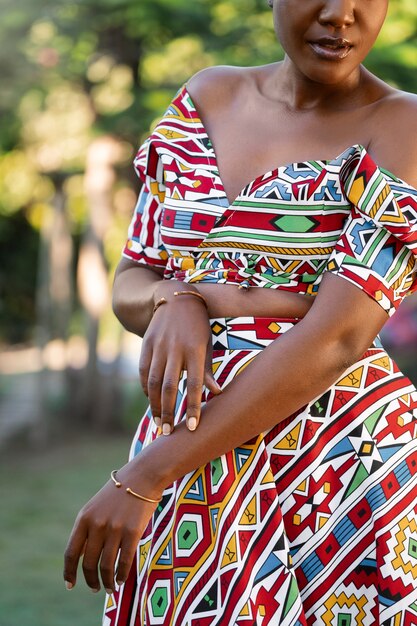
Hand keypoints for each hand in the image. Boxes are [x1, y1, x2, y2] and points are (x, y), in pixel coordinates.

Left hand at [63, 462, 161, 593]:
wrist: (142, 477)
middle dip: (91, 580)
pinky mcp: (133, 532)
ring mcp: (115, 529)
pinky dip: (122, 575)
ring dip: (108, 582)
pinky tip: (122, 580)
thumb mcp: (96, 507)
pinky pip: (124, 561)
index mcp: (84, 518)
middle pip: (89, 563)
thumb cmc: (119, 493)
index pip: (71, 552)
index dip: (69, 572)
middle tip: (95, 589)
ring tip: (110, 588)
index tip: (70, 585)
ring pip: (106, 566)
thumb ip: (88, 529)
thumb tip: (81, 556)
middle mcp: (97, 525)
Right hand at [139, 284, 221, 433]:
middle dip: (169, 412)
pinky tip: (149, 400)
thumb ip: (208, 371)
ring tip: (159, 422)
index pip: (195, 385)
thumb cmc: (198, 326)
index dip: (193, 407)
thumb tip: (218, 393)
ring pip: (153, 382)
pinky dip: (145, 388)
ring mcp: (159, 346)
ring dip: (154, 405)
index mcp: (196, 350)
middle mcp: (176, 349)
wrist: (177, 298)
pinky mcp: (146, 343)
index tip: (192, 428)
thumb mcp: (207, 345)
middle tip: (169, 433)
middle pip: (169, 387)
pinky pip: (143, 370)